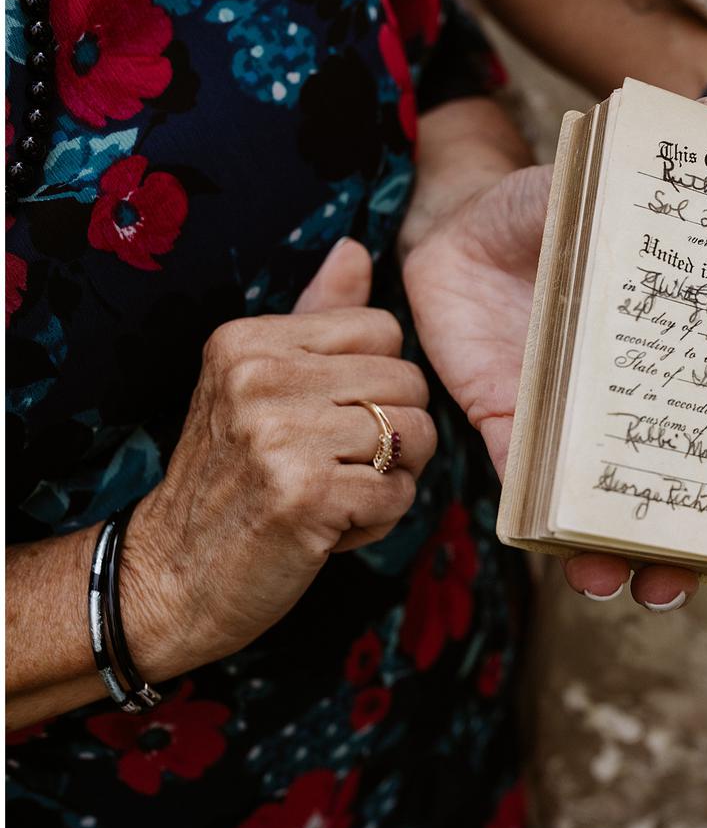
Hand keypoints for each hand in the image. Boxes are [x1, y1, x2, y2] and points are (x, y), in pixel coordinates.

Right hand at [124, 239, 436, 678]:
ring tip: (334, 496)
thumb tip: (357, 249)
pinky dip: (378, 521)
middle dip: (395, 435)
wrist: (168, 578)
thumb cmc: (231, 479)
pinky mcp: (305, 495)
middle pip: (409, 383)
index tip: (332, 419)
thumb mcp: (258, 384)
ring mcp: (279, 435)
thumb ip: (315, 317)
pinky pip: (400, 494)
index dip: (381, 382)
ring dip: (390, 480)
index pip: (385, 329)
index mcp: (248, 341)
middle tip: (336, 467)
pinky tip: (329, 529)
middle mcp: (259, 377)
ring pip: (415, 437)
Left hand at [403, 167, 698, 610]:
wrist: (460, 221)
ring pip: (604, 508)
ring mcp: (571, 421)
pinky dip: (552, 531)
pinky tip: (573, 564)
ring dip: (620, 555)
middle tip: (697, 576)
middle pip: (666, 486)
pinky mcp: (512, 431)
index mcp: (666, 352)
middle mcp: (626, 399)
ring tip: (637, 587)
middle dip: (684, 542)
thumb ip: (672, 166)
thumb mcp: (613, 182)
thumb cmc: (547, 202)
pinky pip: (533, 493)